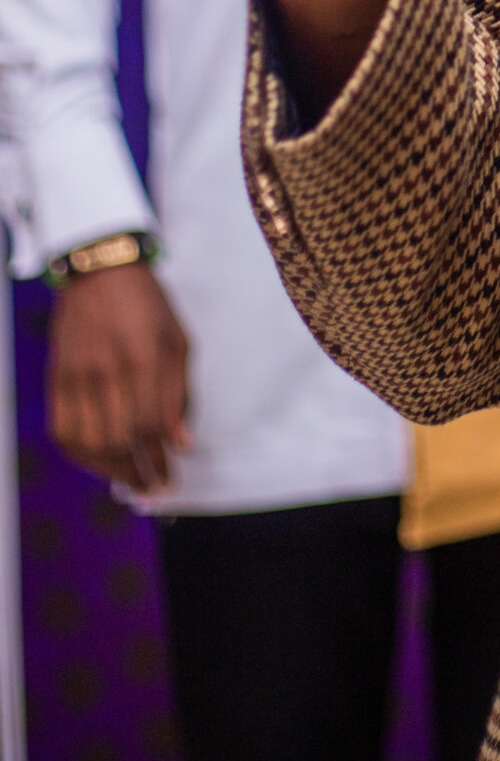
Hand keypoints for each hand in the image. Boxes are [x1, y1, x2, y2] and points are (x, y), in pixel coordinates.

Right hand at [47, 261, 190, 494]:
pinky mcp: (56, 378)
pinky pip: (61, 431)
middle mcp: (107, 369)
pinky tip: (98, 462)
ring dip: (109, 471)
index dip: (159, 460)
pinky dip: (79, 455)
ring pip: (88, 442)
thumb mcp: (179, 340)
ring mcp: (76, 375)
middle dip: (137, 473)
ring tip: (130, 480)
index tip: (170, 478)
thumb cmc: (149, 305)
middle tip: (153, 488)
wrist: (99, 272)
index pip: (150, 425)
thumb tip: (182, 444)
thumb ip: (181, 394)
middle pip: (118, 440)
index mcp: (144, 356)